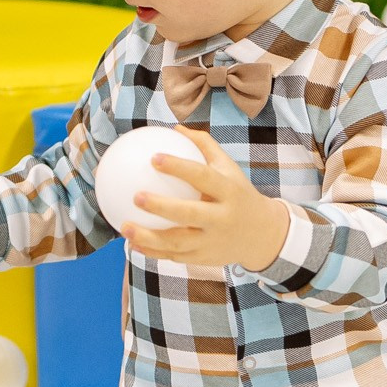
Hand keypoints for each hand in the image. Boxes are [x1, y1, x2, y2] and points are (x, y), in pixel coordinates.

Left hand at [123, 126, 290, 270]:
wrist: (262, 234)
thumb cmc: (238, 193)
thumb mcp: (229, 168)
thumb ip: (205, 146)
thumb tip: (175, 128)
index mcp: (229, 191)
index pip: (203, 177)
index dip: (179, 167)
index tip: (153, 158)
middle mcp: (222, 218)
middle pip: (190, 213)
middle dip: (162, 207)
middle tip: (137, 196)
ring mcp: (213, 241)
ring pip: (178, 242)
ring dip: (148, 237)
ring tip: (124, 226)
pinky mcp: (204, 258)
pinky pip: (174, 256)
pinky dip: (152, 251)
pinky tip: (131, 243)